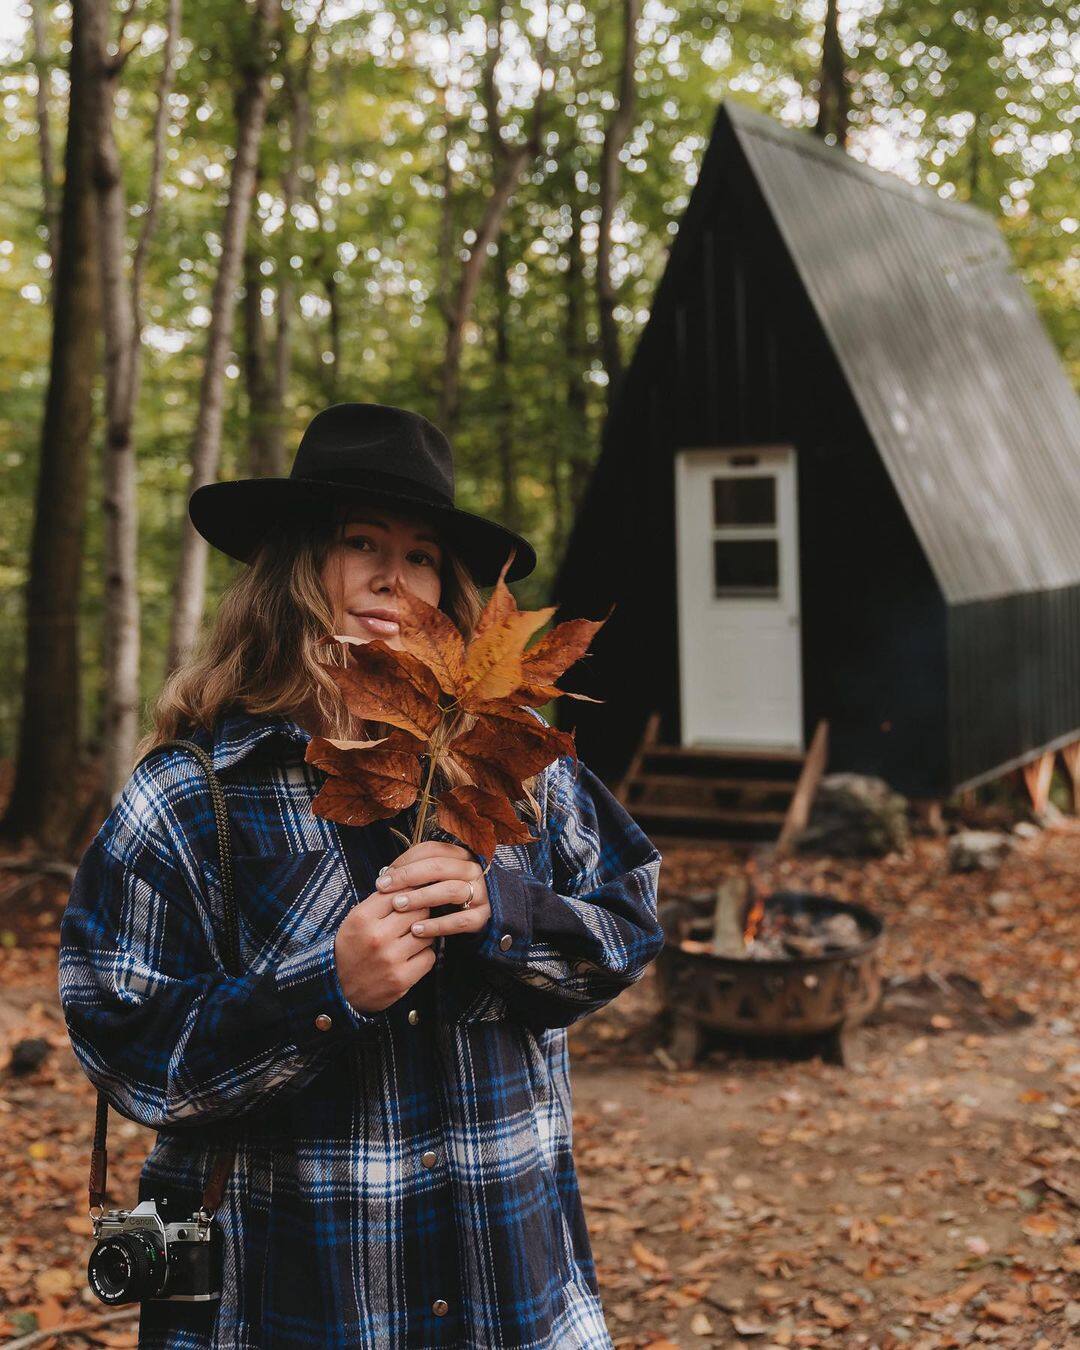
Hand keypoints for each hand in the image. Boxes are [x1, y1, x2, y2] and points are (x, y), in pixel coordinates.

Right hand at [332, 875, 436, 1014]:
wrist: (339, 991)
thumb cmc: (350, 950)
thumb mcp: (355, 920)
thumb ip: (379, 901)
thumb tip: (407, 882)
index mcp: (362, 918)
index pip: (399, 892)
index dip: (410, 892)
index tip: (414, 894)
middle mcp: (377, 937)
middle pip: (418, 910)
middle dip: (420, 912)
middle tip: (416, 917)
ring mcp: (390, 959)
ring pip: (427, 932)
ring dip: (423, 934)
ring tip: (412, 937)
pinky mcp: (401, 979)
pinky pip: (429, 956)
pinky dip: (424, 955)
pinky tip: (412, 956)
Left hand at [373, 840, 490, 942]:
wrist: (474, 922)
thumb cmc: (445, 898)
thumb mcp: (433, 881)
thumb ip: (414, 875)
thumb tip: (386, 876)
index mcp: (459, 856)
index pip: (431, 850)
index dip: (405, 861)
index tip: (383, 878)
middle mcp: (473, 870)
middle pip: (439, 866)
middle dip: (408, 876)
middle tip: (384, 889)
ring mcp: (481, 893)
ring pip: (451, 890)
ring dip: (421, 897)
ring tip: (398, 906)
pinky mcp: (483, 917)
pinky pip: (460, 921)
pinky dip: (437, 926)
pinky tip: (416, 930)